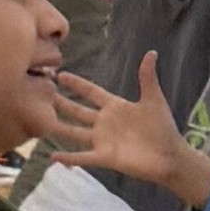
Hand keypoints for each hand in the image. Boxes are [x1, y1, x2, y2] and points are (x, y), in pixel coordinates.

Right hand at [48, 57, 205, 198]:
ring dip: (58, 128)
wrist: (170, 155)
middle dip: (61, 103)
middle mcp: (105, 123)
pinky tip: (51, 156)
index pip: (91, 92)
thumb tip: (151, 52)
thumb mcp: (153, 99)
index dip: (76, 84)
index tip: (60, 74)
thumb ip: (147, 77)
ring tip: (40, 122)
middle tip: (41, 93)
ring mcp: (103, 140)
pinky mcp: (105, 157)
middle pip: (77, 111)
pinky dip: (68, 158)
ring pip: (74, 133)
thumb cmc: (163, 127)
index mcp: (115, 107)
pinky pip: (83, 157)